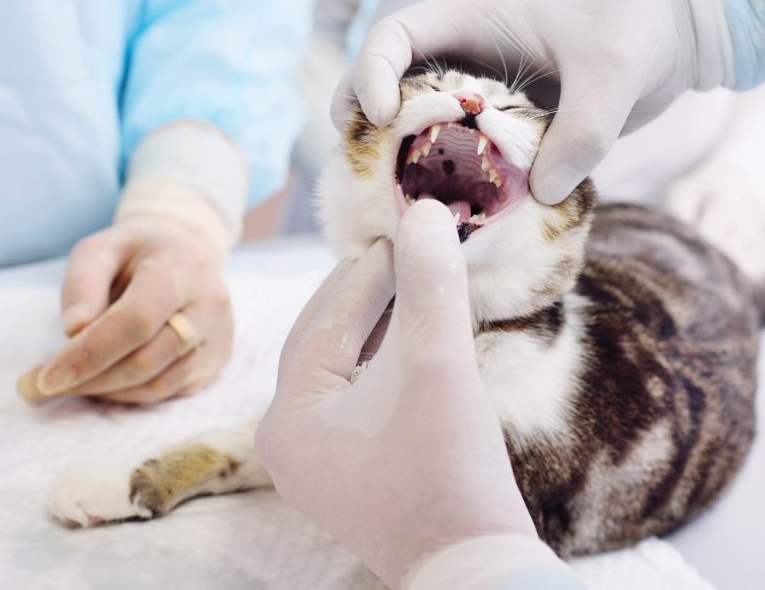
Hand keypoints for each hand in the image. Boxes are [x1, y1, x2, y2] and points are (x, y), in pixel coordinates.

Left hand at [18, 217, 233, 403]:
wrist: (186, 254)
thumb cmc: (135, 253)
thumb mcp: (100, 249)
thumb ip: (82, 284)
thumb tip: (73, 331)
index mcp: (181, 268)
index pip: (137, 320)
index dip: (90, 353)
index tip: (46, 377)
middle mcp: (209, 304)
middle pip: (145, 359)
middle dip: (88, 379)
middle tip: (37, 387)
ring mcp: (218, 338)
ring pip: (156, 384)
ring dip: (103, 392)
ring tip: (64, 385)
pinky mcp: (215, 363)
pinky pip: (166, 392)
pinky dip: (126, 395)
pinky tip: (99, 383)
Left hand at [256, 201, 539, 586]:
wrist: (478, 567)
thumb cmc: (451, 468)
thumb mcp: (437, 363)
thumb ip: (429, 283)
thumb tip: (424, 211)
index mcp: (286, 417)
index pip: (327, 319)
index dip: (372, 267)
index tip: (408, 225)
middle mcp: (287, 441)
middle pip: (326, 340)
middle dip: (371, 292)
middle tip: (410, 245)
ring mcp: (316, 463)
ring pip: (345, 368)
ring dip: (383, 324)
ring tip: (421, 280)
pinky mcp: (350, 474)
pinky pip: (360, 400)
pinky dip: (388, 364)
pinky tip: (420, 335)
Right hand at [340, 0, 726, 203]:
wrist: (675, 36)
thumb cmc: (639, 27)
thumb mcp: (614, 73)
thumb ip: (582, 130)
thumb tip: (543, 193)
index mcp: (473, 19)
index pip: (396, 36)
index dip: (374, 73)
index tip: (382, 118)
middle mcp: (465, 54)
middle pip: (387, 83)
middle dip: (363, 123)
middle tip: (357, 170)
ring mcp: (481, 93)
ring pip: (418, 123)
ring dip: (398, 160)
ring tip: (387, 202)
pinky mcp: (503, 129)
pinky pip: (461, 154)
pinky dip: (448, 183)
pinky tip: (446, 218)